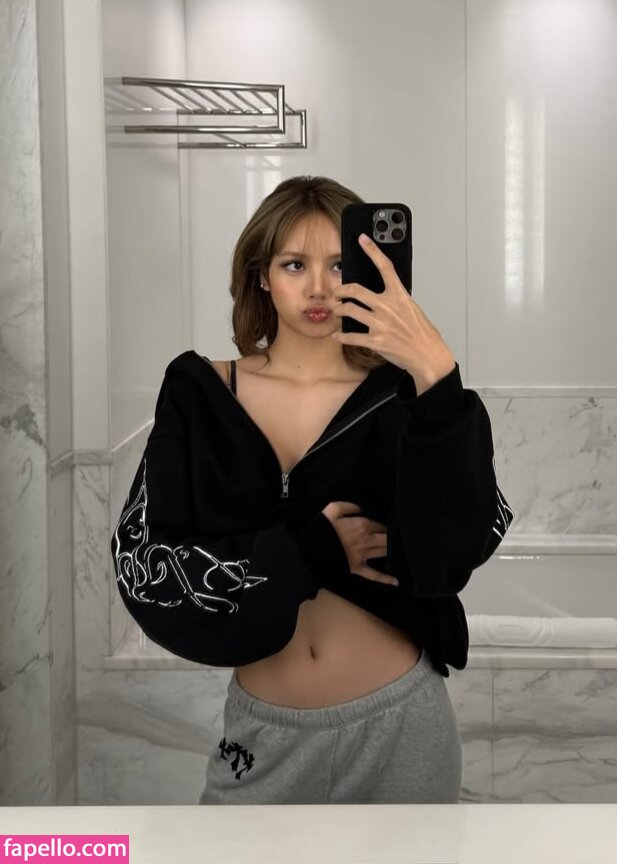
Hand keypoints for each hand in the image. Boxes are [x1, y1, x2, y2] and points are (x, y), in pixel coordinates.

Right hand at [321, 501, 398, 586]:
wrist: (310, 550)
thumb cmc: (321, 528)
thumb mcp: (332, 509)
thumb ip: (349, 506)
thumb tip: (362, 507)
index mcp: (362, 524)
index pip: (381, 524)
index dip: (387, 524)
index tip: (392, 525)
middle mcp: (367, 540)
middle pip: (388, 538)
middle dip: (395, 537)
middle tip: (400, 537)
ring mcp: (364, 556)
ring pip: (385, 552)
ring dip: (393, 551)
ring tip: (402, 551)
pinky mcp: (358, 568)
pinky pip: (374, 574)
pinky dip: (386, 579)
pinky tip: (396, 582)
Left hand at [331, 233, 456, 394]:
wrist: (427, 354)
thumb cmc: (422, 333)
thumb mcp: (412, 308)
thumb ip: (396, 300)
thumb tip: (382, 296)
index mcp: (399, 295)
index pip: (385, 266)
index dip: (372, 250)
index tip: (362, 239)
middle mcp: (387, 307)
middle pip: (355, 290)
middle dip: (341, 290)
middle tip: (336, 293)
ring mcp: (380, 324)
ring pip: (349, 311)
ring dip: (338, 310)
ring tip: (336, 311)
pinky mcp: (375, 341)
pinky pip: (351, 336)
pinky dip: (341, 337)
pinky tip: (337, 336)